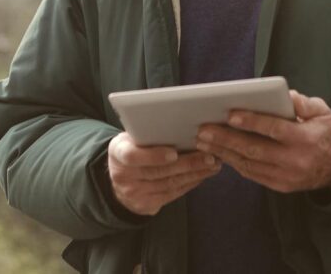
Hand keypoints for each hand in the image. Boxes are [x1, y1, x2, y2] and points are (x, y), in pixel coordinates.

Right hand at [107, 132, 221, 215]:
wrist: (119, 180)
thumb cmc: (131, 150)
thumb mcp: (130, 139)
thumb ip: (147, 134)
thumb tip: (179, 124)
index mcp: (117, 153)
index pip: (132, 156)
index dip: (154, 156)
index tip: (174, 152)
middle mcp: (123, 176)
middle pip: (159, 171)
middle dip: (188, 164)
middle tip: (209, 156)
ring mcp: (135, 194)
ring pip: (170, 184)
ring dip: (195, 173)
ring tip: (213, 164)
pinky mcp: (147, 206)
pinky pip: (173, 194)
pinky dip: (191, 183)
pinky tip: (203, 175)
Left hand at [195, 90, 330, 193]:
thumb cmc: (324, 132)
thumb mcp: (322, 112)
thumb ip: (305, 103)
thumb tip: (287, 95)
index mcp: (305, 139)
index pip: (274, 129)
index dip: (252, 122)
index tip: (230, 114)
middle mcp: (295, 160)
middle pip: (255, 149)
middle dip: (226, 139)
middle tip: (203, 130)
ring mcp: (287, 177)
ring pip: (249, 164)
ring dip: (224, 152)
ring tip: (203, 141)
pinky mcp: (281, 186)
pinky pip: (253, 175)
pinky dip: (234, 163)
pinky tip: (219, 153)